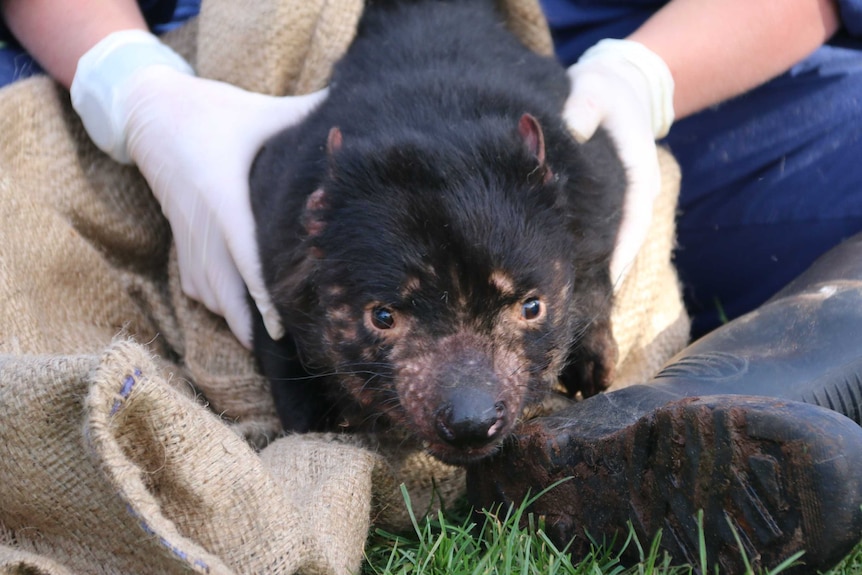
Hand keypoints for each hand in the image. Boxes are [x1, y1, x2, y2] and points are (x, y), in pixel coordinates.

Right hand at [72, 31, 326, 347]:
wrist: (149, 113)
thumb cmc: (211, 113)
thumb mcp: (259, 113)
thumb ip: (304, 115)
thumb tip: (352, 112)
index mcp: (223, 196)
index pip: (245, 256)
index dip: (263, 295)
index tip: (282, 326)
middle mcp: (203, 226)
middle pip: (224, 292)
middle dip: (253, 326)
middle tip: (287, 351)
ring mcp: (189, 239)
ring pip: (211, 296)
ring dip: (238, 320)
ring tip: (272, 343)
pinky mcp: (182, 243)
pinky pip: (198, 290)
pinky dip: (220, 307)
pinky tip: (244, 318)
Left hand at [562, 39, 673, 286]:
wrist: (622, 83)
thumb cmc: (605, 88)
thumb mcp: (595, 88)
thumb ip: (585, 106)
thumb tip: (572, 128)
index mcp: (640, 171)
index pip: (634, 219)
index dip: (621, 251)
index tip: (606, 279)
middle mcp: (641, 190)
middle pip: (629, 240)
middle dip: (610, 270)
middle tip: (587, 303)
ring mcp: (630, 197)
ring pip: (621, 240)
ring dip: (605, 267)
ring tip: (583, 299)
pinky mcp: (617, 199)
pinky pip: (611, 232)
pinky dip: (599, 253)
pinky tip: (578, 274)